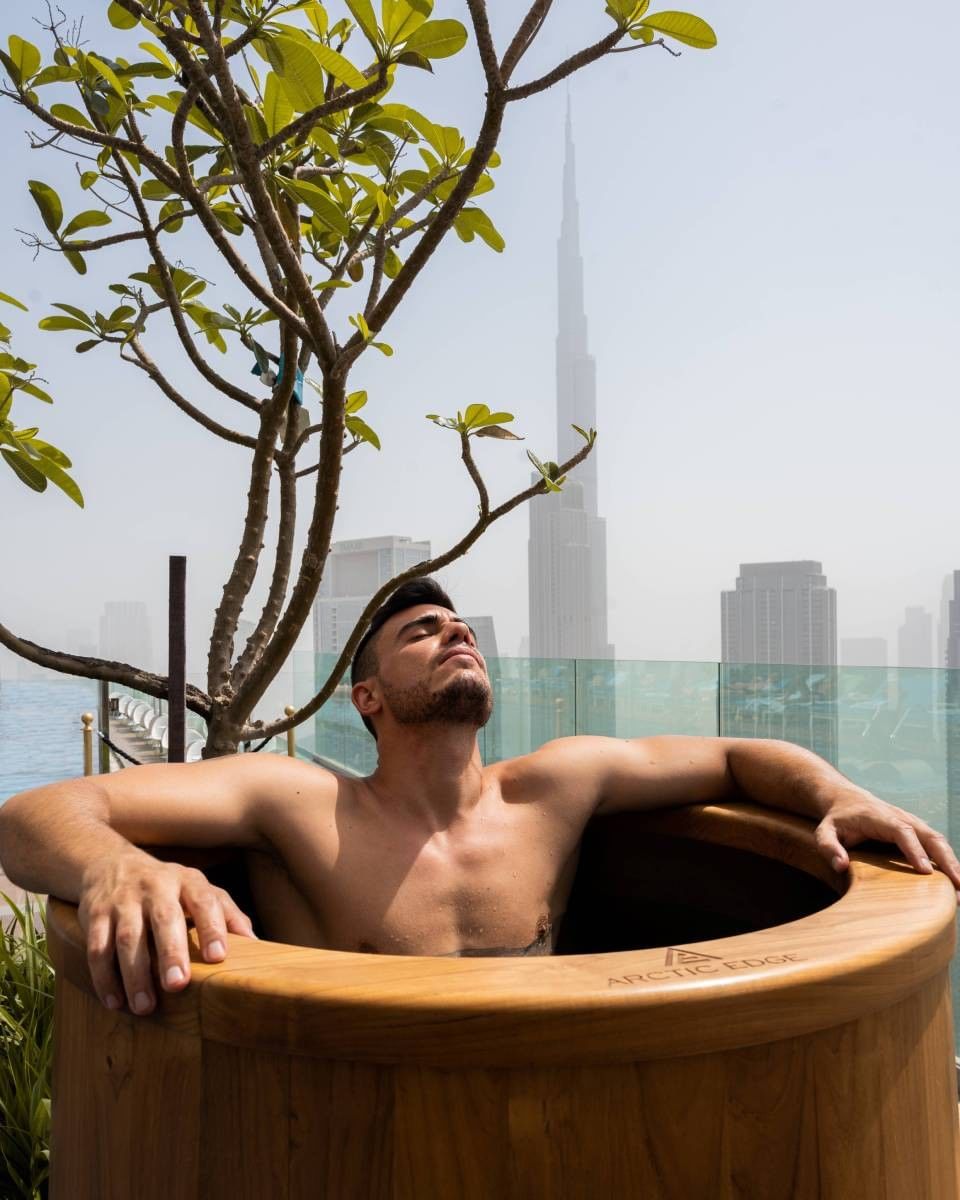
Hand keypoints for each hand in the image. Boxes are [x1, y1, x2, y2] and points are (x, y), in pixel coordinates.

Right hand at [77, 851, 256, 1015]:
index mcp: (188, 881)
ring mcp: (124, 899)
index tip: (219, 957)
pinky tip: (115, 1001)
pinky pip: (97, 947)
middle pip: (165, 919)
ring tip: (146, 1006)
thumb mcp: (199, 890)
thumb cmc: (168, 888)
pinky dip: (104, 976)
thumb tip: (257, 944)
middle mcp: (156, 886)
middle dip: (171, 952)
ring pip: (129, 936)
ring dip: (136, 974)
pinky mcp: (96, 913)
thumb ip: (227, 914)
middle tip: (178, 985)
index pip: (205, 900)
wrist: (110, 863)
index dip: (213, 927)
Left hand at [814, 789, 959, 901]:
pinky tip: (955, 883)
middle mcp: (902, 818)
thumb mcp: (824, 831)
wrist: (847, 799)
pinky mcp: (918, 831)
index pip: (902, 831)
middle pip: (930, 836)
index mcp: (881, 817)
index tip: (925, 871)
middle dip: (946, 860)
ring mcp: (913, 824)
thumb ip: (828, 847)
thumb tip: (840, 866)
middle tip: (958, 886)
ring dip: (953, 864)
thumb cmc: (836, 819)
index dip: (915, 850)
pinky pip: (937, 846)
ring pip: (939, 841)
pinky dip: (949, 862)